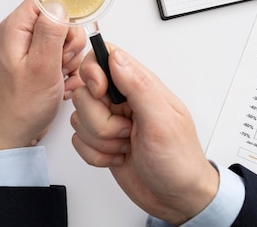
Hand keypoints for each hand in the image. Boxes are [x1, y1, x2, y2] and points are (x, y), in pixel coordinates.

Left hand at [0, 0, 85, 151]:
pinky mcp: (40, 65)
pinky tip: (59, 85)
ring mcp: (32, 51)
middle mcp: (23, 35)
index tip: (68, 35)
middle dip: (69, 42)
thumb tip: (59, 5)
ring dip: (70, 60)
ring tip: (58, 77)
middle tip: (60, 62)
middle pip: (61, 20)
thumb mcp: (41, 66)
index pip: (46, 0)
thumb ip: (51, 32)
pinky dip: (67, 72)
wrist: (11, 136)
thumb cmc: (18, 107)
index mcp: (16, 28)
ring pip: (66, 41)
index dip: (64, 14)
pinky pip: (65, 58)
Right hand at [70, 45, 218, 224]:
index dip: (92, 71)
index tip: (101, 93)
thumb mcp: (162, 121)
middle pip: (85, 92)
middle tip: (127, 130)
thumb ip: (138, 85)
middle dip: (101, 120)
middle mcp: (122, 100)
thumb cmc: (179, 161)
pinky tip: (118, 157)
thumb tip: (115, 57)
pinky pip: (78, 140)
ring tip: (126, 145)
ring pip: (79, 118)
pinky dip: (96, 155)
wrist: (177, 199)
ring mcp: (110, 120)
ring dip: (101, 140)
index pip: (104, 57)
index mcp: (140, 85)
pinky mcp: (100, 141)